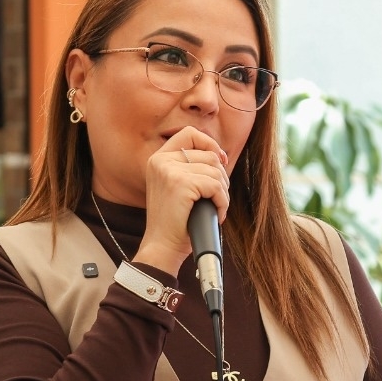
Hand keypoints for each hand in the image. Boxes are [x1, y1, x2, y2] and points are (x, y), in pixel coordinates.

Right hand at [133, 127, 229, 271]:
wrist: (162, 247)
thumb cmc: (175, 221)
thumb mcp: (177, 186)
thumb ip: (189, 167)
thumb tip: (220, 155)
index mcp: (158, 158)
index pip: (189, 134)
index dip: (210, 144)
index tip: (220, 162)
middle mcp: (160, 160)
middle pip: (209, 155)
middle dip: (221, 177)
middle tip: (216, 198)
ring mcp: (169, 171)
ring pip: (216, 171)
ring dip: (223, 193)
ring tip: (215, 208)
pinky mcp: (180, 184)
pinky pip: (216, 186)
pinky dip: (222, 202)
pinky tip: (217, 214)